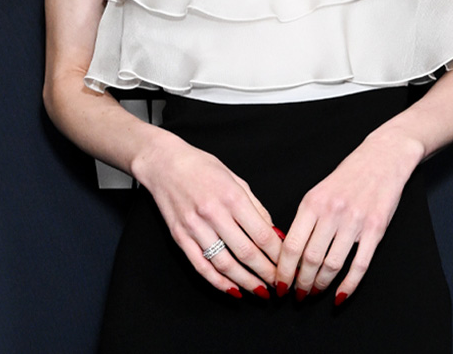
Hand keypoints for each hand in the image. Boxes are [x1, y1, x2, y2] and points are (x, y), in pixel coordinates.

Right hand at [138, 129, 281, 298]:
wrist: (165, 163)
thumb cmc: (202, 167)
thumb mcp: (235, 179)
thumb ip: (255, 206)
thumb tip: (274, 232)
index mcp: (232, 196)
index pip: (261, 233)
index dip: (277, 253)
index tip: (287, 263)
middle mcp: (214, 212)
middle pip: (246, 252)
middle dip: (266, 272)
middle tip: (278, 283)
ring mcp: (195, 226)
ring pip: (224, 263)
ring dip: (245, 281)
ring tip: (259, 290)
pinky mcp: (180, 236)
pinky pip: (201, 266)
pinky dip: (218, 282)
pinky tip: (232, 289)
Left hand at [276, 130, 422, 302]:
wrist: (382, 158)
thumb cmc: (348, 176)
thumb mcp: (319, 191)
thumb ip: (306, 219)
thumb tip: (290, 253)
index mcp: (313, 202)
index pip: (292, 244)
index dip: (283, 270)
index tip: (280, 283)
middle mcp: (332, 211)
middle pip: (310, 259)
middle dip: (301, 283)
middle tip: (298, 294)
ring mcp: (355, 221)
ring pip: (332, 265)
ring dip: (321, 285)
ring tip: (315, 293)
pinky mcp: (376, 230)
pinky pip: (359, 265)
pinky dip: (349, 285)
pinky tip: (340, 295)